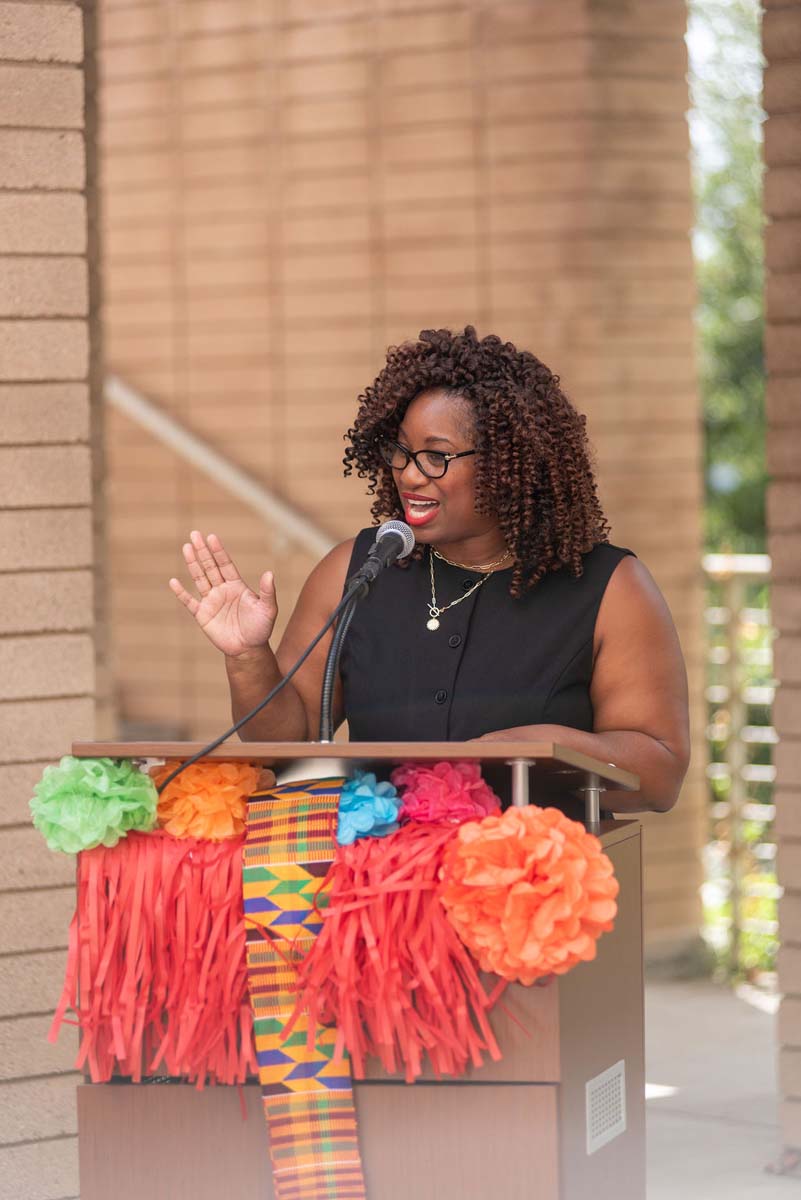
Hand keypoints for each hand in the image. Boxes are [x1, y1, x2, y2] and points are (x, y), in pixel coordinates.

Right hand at [169, 531, 277, 658]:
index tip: (212, 537)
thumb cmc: (260, 629)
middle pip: (210, 567)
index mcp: (236, 586)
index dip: (218, 551)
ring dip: (193, 564)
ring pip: (199, 579)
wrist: (248, 649)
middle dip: (202, 551)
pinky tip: (174, 582)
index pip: (225, 564)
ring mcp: (211, 601)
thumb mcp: (268, 610)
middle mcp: (222, 590)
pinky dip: (181, 593)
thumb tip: (269, 573)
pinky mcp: (202, 615)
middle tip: (194, 534)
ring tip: (186, 548)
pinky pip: (189, 602)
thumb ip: (267, 592)